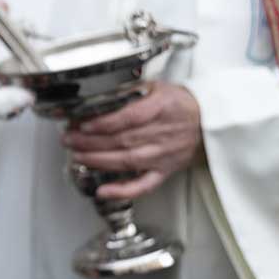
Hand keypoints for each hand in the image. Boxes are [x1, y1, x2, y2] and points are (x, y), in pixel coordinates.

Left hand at [63, 82, 201, 199]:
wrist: (209, 121)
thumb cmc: (180, 103)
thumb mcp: (157, 86)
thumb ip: (130, 91)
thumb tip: (99, 96)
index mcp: (162, 108)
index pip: (129, 118)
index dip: (104, 123)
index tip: (83, 125)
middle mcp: (163, 133)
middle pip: (122, 140)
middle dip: (90, 142)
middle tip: (69, 140)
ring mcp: (164, 154)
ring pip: (127, 161)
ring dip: (98, 160)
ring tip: (76, 156)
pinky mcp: (165, 170)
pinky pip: (144, 184)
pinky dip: (123, 190)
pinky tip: (103, 191)